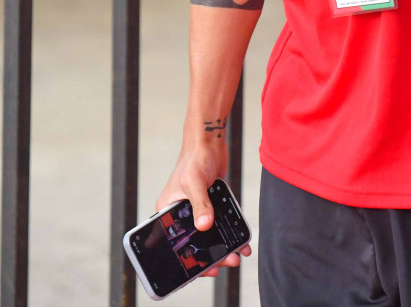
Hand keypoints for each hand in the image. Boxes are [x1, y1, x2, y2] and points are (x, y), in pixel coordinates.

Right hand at [153, 139, 248, 276]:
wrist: (210, 141)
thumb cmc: (195, 157)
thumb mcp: (195, 181)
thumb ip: (200, 204)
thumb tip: (205, 225)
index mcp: (168, 210)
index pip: (175, 242)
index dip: (189, 259)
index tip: (205, 269)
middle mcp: (181, 213)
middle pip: (195, 243)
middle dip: (212, 256)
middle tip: (228, 262)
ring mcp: (197, 210)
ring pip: (210, 237)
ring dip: (224, 248)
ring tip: (237, 255)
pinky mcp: (211, 205)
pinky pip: (220, 226)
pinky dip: (230, 235)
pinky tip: (242, 242)